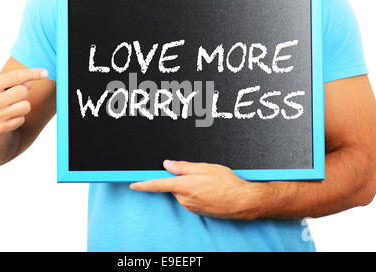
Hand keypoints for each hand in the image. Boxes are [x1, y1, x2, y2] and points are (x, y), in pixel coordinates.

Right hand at [0, 68, 47, 137]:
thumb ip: (5, 83)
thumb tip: (29, 85)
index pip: (16, 77)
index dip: (33, 73)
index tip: (45, 72)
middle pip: (24, 92)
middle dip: (22, 91)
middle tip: (12, 93)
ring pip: (26, 106)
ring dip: (21, 104)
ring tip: (9, 105)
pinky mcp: (0, 128)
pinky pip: (21, 120)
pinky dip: (17, 116)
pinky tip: (5, 115)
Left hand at [130, 160, 265, 219]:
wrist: (242, 201)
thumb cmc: (227, 183)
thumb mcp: (204, 167)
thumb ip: (183, 166)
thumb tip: (167, 164)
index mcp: (183, 185)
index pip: (157, 184)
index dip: (143, 184)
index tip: (133, 184)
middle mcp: (184, 198)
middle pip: (173, 186)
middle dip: (181, 179)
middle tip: (198, 174)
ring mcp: (191, 207)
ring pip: (182, 192)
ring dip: (190, 186)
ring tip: (208, 183)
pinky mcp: (197, 211)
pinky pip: (190, 199)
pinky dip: (196, 193)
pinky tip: (210, 190)